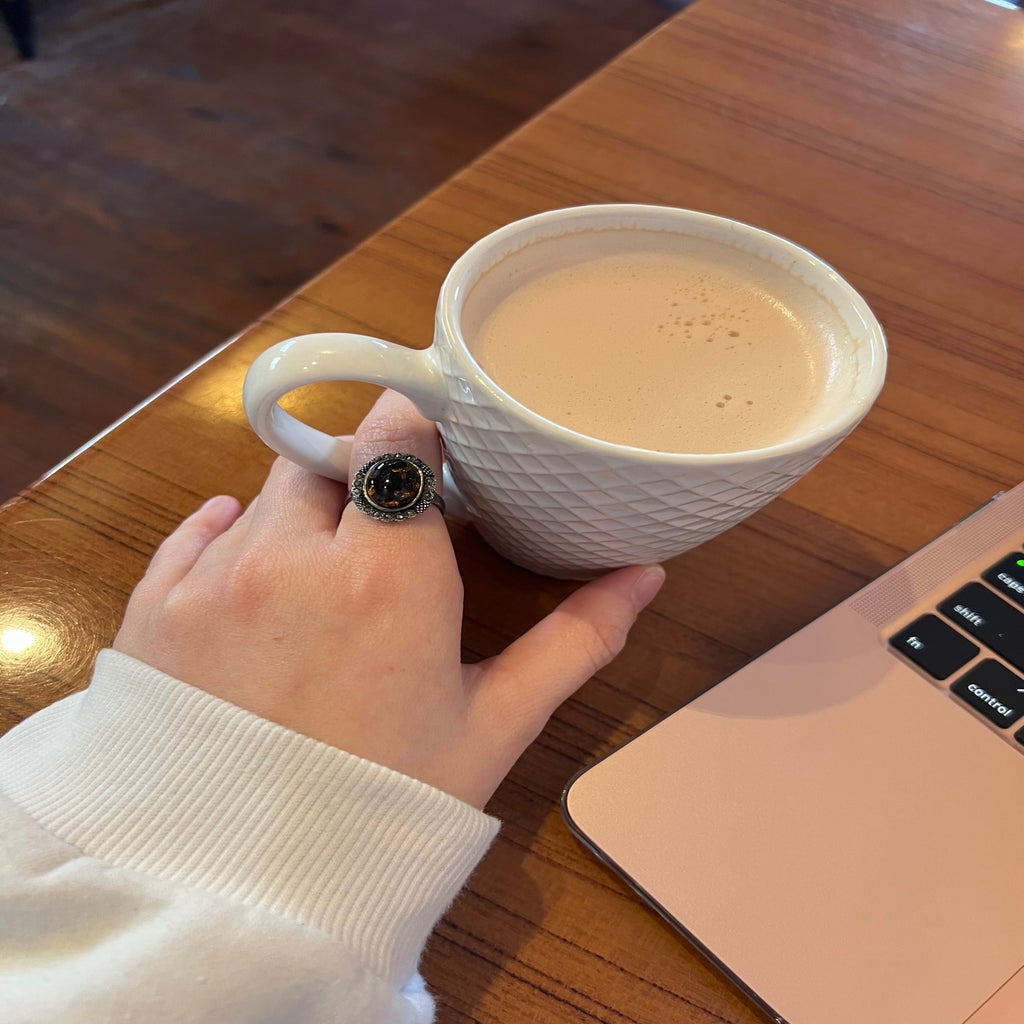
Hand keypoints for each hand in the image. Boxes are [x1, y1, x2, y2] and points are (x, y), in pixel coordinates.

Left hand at [114, 390, 663, 808]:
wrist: (249, 897)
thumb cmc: (387, 806)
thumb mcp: (493, 725)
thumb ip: (574, 639)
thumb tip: (645, 577)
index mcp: (387, 575)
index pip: (395, 434)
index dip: (415, 430)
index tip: (433, 454)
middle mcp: (291, 556)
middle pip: (329, 459)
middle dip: (362, 482)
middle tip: (384, 545)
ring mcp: (213, 579)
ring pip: (265, 495)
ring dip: (301, 519)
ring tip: (322, 591)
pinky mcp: (155, 608)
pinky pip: (196, 533)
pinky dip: (228, 540)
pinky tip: (257, 586)